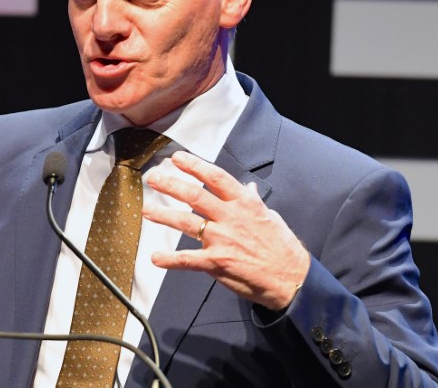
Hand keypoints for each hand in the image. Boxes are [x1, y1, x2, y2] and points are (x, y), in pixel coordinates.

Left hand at [142, 151, 310, 310]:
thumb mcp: (270, 217)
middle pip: (195, 196)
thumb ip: (254, 201)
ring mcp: (222, 240)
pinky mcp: (217, 263)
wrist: (291, 279)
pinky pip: (188, 259)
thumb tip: (248, 187)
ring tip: (146, 210)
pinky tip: (155, 257)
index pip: (215, 177)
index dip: (195, 166)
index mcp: (244, 203)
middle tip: (153, 178)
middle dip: (171, 185)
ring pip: (186, 223)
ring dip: (163, 215)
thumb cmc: (282, 248)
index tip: (177, 159)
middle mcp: (231, 218)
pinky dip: (170, 259)